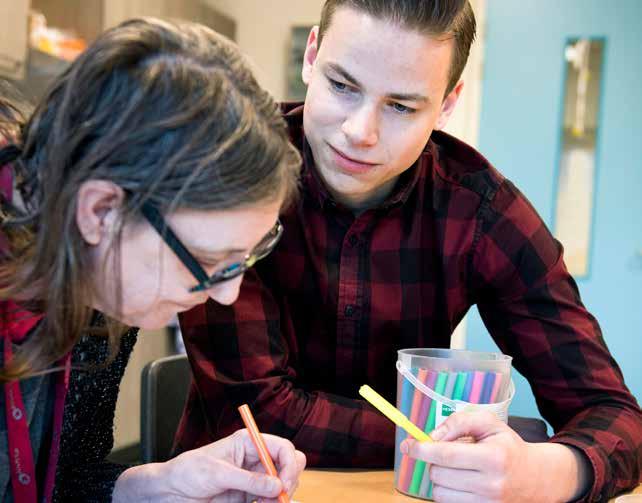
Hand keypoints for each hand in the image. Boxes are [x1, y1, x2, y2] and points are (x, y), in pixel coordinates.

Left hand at [113, 428, 305, 501]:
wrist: (168, 493)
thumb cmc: (187, 472)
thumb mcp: (217, 473)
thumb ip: (248, 480)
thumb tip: (277, 486)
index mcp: (248, 443)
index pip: (282, 448)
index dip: (289, 464)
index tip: (283, 484)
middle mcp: (254, 460)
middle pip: (288, 466)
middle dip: (289, 481)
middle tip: (280, 498)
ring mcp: (253, 480)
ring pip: (282, 487)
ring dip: (280, 498)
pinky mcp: (248, 498)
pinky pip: (269, 502)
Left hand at [401, 411, 591, 502]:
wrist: (535, 478)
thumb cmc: (507, 446)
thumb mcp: (488, 423)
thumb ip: (458, 422)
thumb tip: (432, 436)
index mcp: (494, 458)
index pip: (445, 455)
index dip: (421, 449)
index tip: (408, 445)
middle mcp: (491, 485)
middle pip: (438, 474)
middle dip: (434, 461)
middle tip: (447, 454)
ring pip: (439, 493)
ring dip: (440, 478)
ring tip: (457, 469)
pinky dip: (447, 493)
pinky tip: (460, 483)